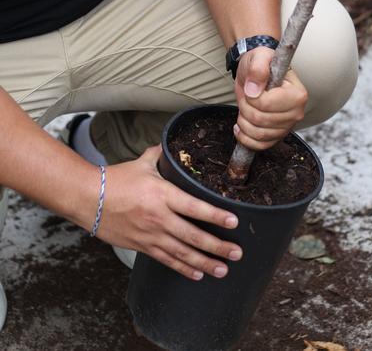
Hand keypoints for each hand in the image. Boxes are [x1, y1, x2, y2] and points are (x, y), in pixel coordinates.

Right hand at [96, 146, 241, 280]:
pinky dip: (183, 268)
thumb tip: (174, 144)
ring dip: (205, 262)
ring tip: (223, 269)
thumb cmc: (116, 179)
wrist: (88, 199)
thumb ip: (161, 154)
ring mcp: (150, 235)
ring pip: (183, 253)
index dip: (215, 216)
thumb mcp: (143, 163)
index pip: (195, 207)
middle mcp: (159, 217)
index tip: (234, 222)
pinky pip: (167, 260)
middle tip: (237, 252)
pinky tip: (197, 274)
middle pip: (193, 235)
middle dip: (218, 246)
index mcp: (162, 194)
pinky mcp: (142, 246)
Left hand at [233, 47, 307, 150]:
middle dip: (245, 107)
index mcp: (297, 94)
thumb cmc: (261, 64)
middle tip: (246, 96)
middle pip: (260, 120)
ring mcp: (288, 126)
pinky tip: (241, 125)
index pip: (266, 104)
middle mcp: (297, 112)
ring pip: (258, 134)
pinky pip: (259, 145)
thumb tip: (254, 91)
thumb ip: (258, 68)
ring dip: (243, 121)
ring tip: (245, 107)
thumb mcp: (259, 57)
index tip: (251, 86)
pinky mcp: (277, 136)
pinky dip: (245, 138)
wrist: (257, 74)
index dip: (251, 97)